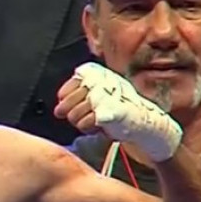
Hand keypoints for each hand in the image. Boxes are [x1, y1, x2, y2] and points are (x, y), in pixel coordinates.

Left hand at [56, 63, 182, 162]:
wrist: (143, 120)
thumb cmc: (118, 107)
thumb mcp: (97, 93)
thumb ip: (77, 95)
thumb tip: (58, 109)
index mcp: (94, 73)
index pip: (65, 90)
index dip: (66, 103)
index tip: (74, 107)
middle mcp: (97, 81)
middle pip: (65, 105)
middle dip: (71, 115)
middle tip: (85, 117)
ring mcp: (102, 96)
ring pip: (73, 116)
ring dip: (81, 123)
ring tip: (95, 120)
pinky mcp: (106, 111)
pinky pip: (84, 124)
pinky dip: (89, 128)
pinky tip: (100, 126)